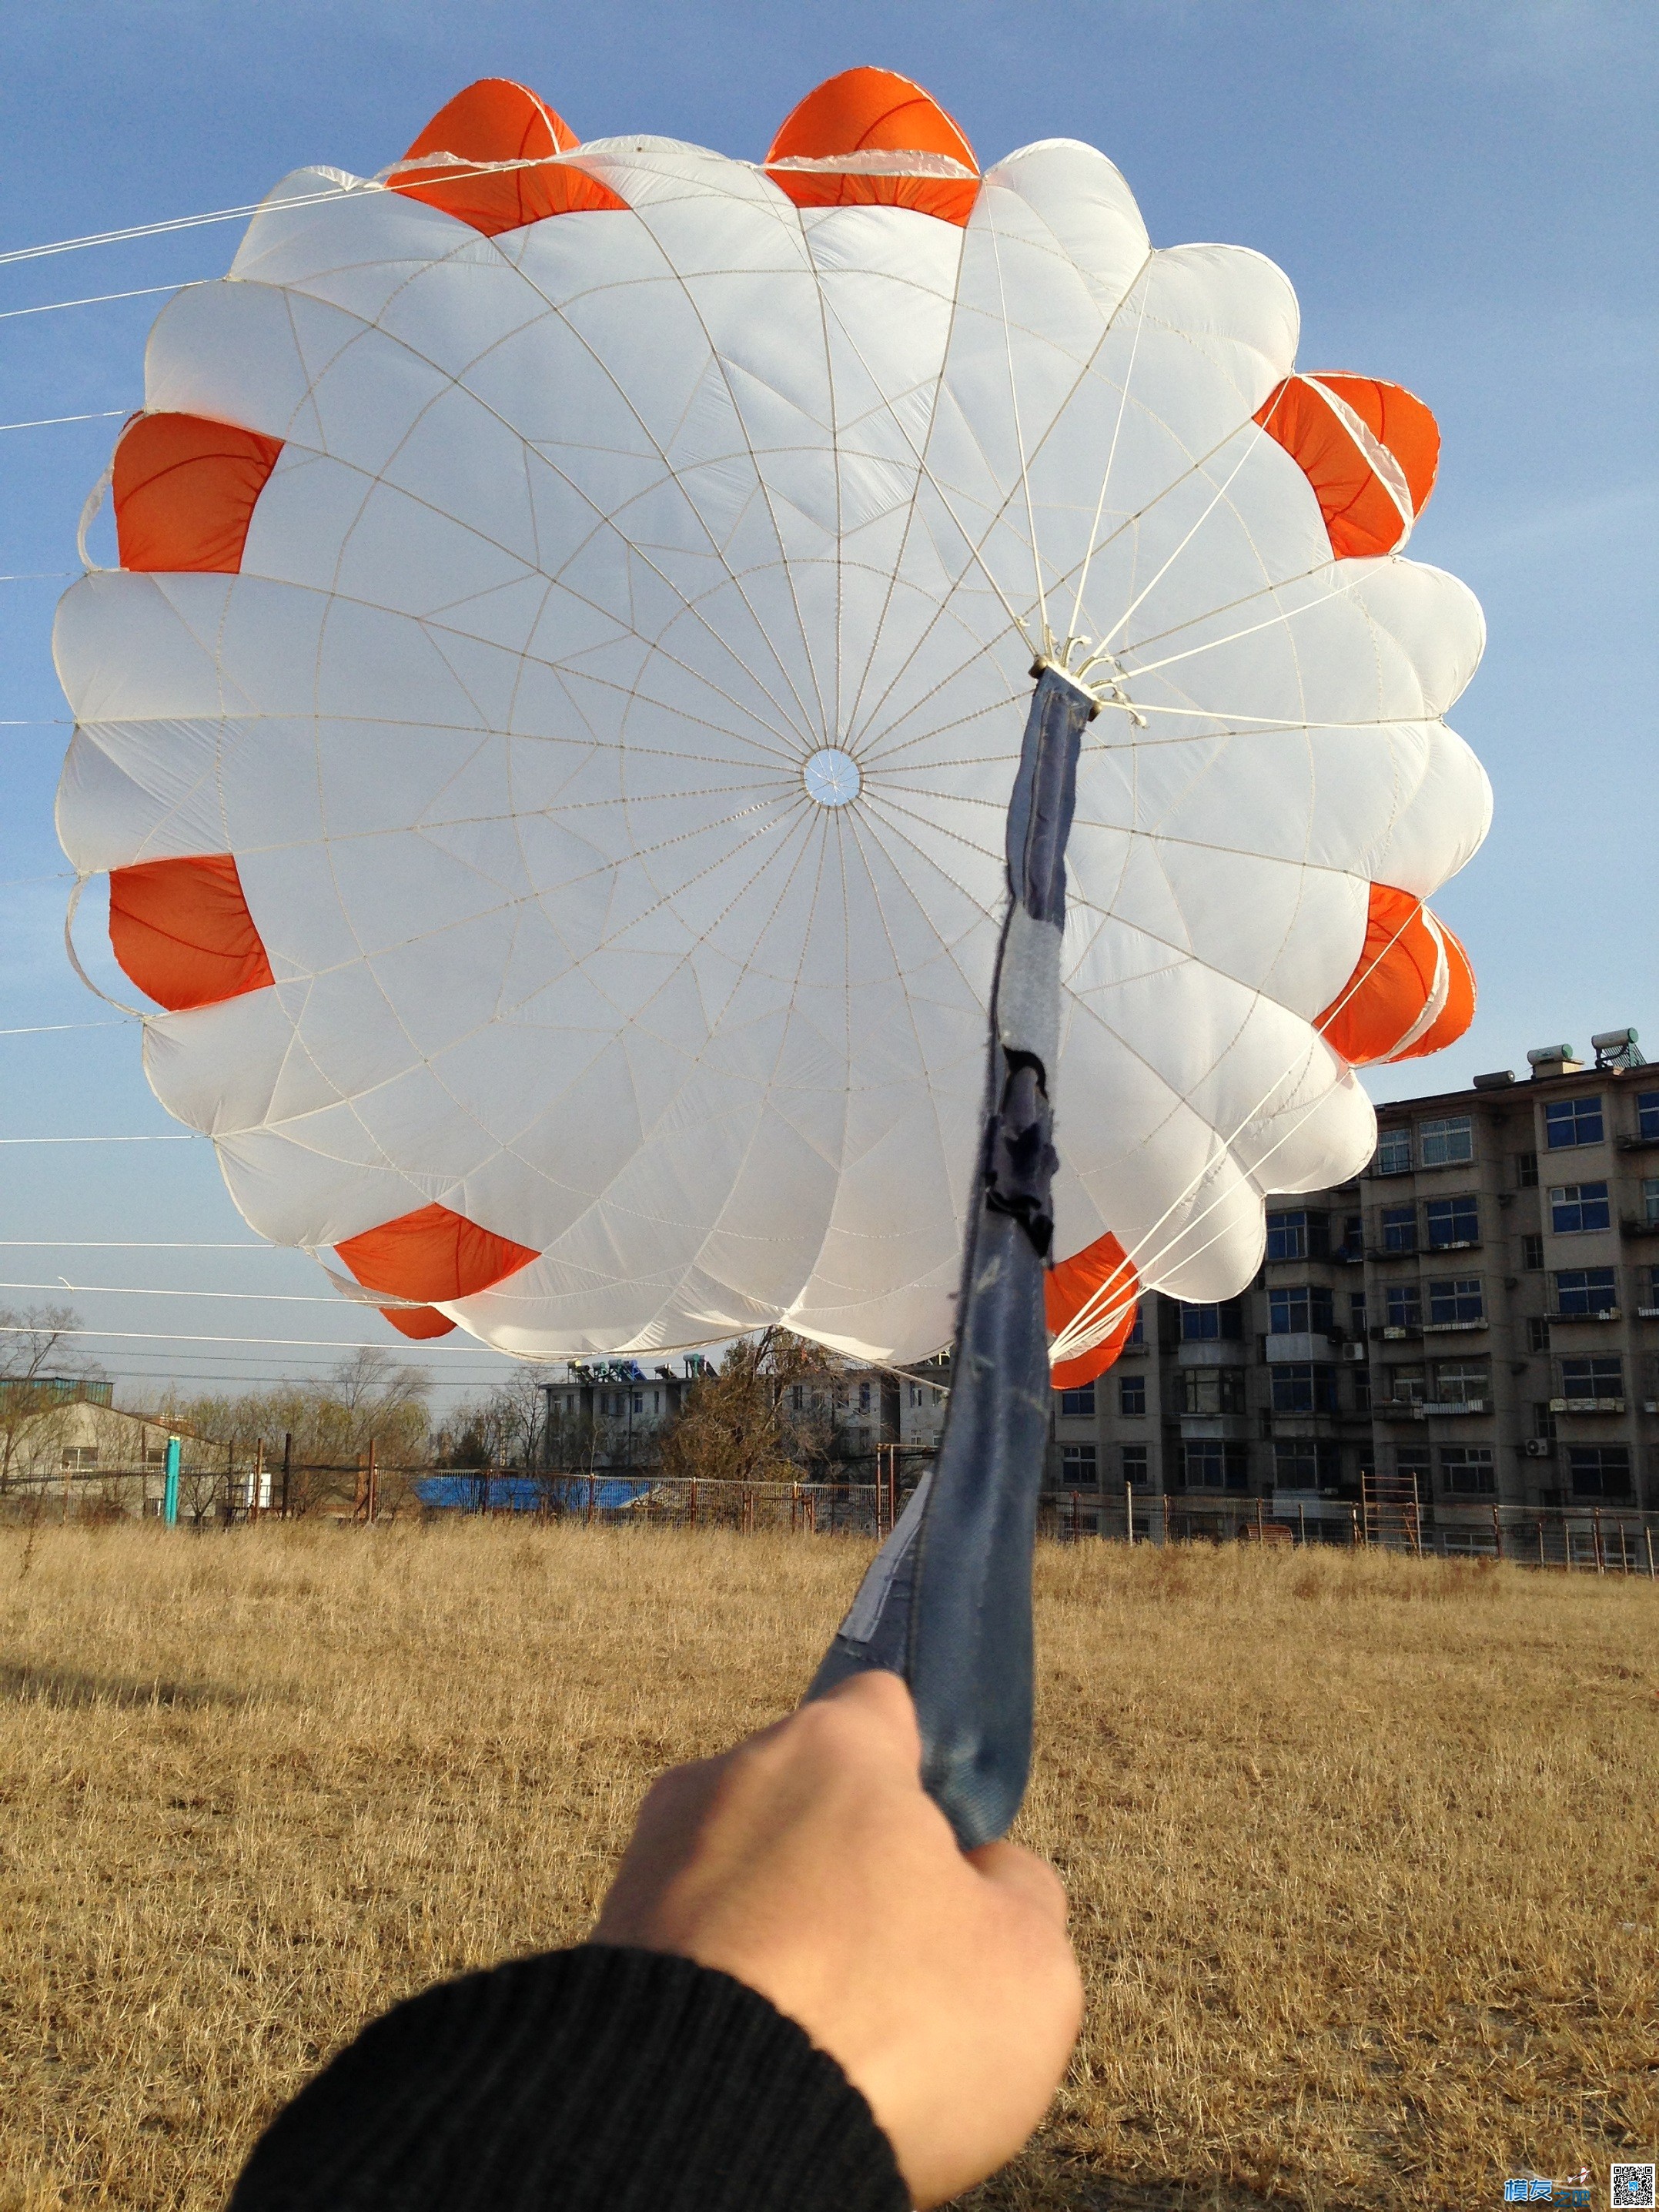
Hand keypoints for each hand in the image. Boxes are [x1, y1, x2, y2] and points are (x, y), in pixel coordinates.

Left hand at [591, 1670, 1082, 2207]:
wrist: (701, 2134)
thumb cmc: (886, 2023)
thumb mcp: (1028, 1962)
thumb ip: (1020, 1893)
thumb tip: (989, 1875)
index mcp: (831, 1747)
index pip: (887, 1707)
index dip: (929, 1776)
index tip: (953, 1852)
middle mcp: (726, 1775)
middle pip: (813, 1805)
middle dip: (853, 1871)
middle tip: (902, 1969)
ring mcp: (651, 1860)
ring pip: (747, 1881)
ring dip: (785, 1935)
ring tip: (828, 2032)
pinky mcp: (603, 1948)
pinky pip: (692, 1953)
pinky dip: (727, 1993)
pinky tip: (764, 2056)